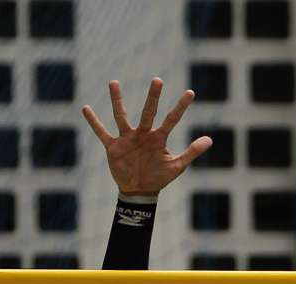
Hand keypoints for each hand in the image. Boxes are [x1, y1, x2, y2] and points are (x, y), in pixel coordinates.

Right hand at [82, 78, 212, 195]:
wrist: (139, 191)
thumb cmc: (159, 178)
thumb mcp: (177, 166)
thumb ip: (192, 152)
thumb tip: (210, 140)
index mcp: (158, 138)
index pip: (172, 119)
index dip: (181, 107)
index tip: (190, 93)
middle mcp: (143, 134)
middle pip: (148, 112)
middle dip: (153, 97)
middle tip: (158, 80)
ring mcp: (127, 139)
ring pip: (121, 116)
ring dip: (117, 100)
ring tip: (114, 82)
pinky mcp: (113, 147)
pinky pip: (102, 132)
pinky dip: (94, 122)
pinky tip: (85, 109)